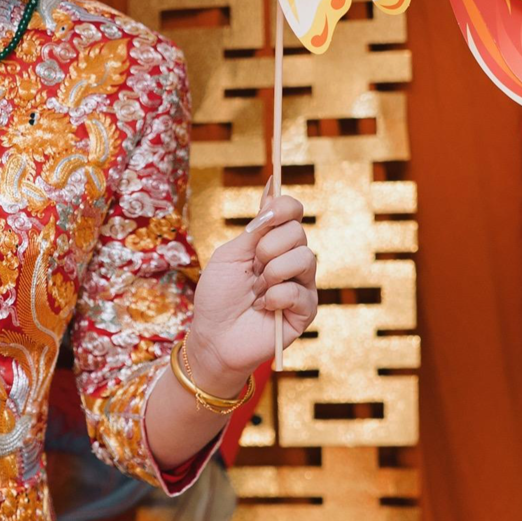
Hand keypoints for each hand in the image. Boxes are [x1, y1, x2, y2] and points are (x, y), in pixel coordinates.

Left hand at [185, 176, 318, 390]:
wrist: (214, 336)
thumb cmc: (217, 296)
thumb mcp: (230, 255)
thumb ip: (255, 228)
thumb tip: (272, 186)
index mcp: (273, 242)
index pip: (292, 212)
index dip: (285, 206)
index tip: (269, 212)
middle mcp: (291, 259)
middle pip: (298, 232)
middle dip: (268, 248)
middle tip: (253, 268)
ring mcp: (302, 283)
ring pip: (305, 258)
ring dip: (272, 273)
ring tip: (257, 291)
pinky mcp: (307, 309)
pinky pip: (299, 290)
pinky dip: (275, 297)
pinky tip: (263, 307)